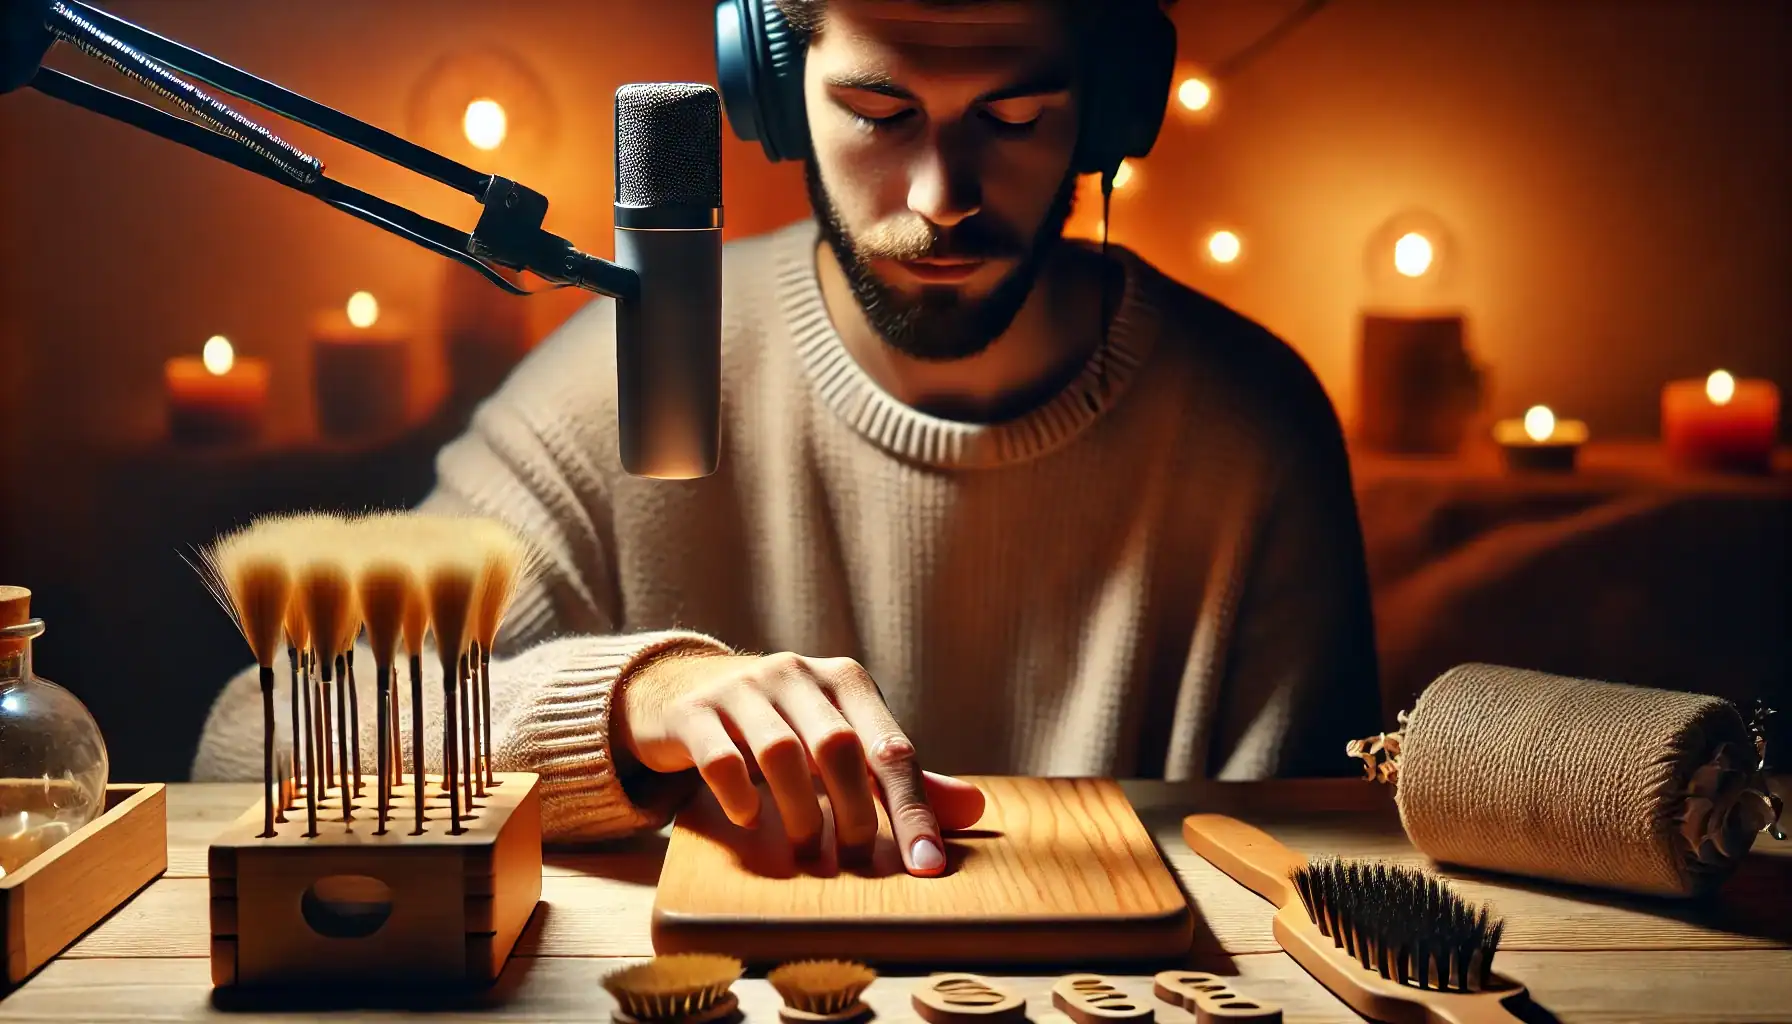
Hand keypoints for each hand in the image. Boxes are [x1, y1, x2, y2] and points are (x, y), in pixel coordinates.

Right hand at [613, 651, 984, 875]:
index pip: (891, 748)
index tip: (927, 866)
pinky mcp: (694, 712)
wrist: (686, 688)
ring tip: (804, 851)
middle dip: (853, 814)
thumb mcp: (843, 738)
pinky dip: (740, 795)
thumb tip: (976, 809)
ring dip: (799, 813)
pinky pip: (721, 757)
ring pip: (781, 753)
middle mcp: (797, 673)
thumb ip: (901, 776)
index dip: (914, 810)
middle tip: (853, 861)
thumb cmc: (784, 723)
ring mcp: (742, 688)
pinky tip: (749, 818)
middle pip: (838, 748)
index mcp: (846, 680)